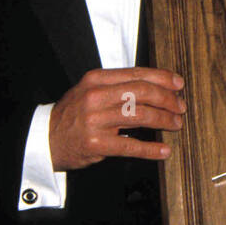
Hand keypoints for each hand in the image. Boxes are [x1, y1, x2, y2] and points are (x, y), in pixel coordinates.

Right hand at [49, 67, 185, 170]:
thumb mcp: (91, 91)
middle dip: (167, 99)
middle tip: (180, 107)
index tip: (179, 84)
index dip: (163, 78)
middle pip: (142, 92)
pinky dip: (151, 149)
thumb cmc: (74, 114)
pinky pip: (130, 145)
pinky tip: (164, 150)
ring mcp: (95, 121)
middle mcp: (96, 97)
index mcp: (97, 79)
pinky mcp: (96, 144)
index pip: (137, 74)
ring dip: (163, 120)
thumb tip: (158, 86)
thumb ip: (119, 86)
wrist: (45, 139)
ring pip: (140, 116)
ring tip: (176, 125)